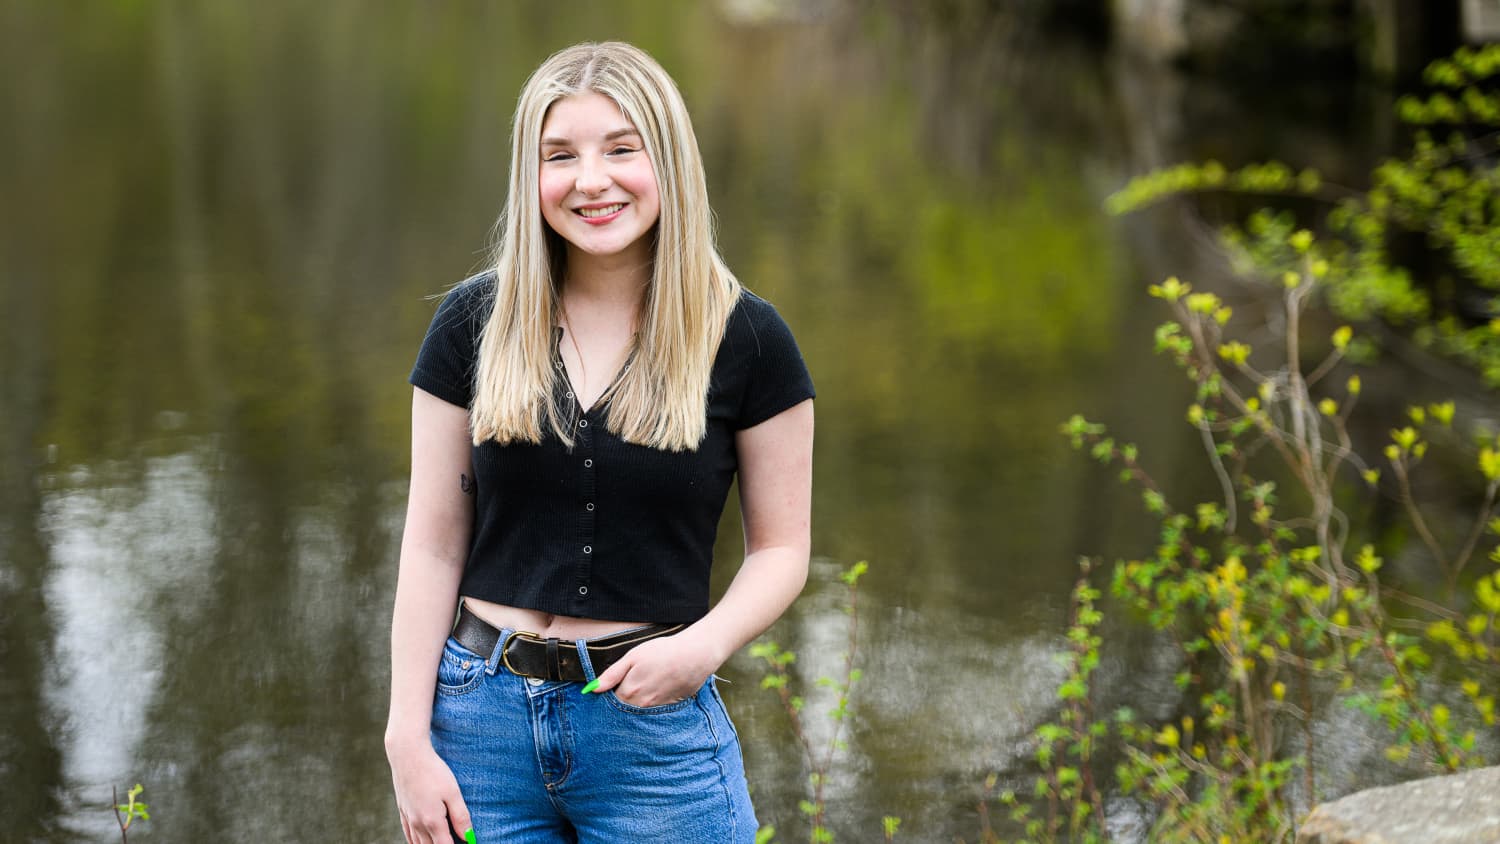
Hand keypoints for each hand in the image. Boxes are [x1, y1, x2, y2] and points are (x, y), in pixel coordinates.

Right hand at [387, 735, 471, 843]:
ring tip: (442, 840)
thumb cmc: (433, 771)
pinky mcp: (402, 811)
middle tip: (455, 841)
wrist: (407, 755)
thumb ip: (460, 816)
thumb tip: (468, 837)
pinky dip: (416, 842)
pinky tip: (422, 840)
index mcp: (432, 821)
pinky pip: (408, 835)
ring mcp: (408, 818)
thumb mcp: (453, 792)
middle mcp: (418, 824)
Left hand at [588, 633, 721, 707]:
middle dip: (623, 701)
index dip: (610, 694)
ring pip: (640, 711)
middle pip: (625, 710)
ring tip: (647, 685)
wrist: (695, 655)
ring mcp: (657, 709)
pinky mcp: (671, 708)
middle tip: (632, 684)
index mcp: (629, 693)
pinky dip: (653, 704)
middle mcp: (642, 706)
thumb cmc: (663, 652)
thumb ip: (612, 675)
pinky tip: (658, 689)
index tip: (613, 686)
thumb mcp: (633, 657)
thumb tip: (592, 689)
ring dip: (638, 704)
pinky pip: (656, 711)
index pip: (610, 703)